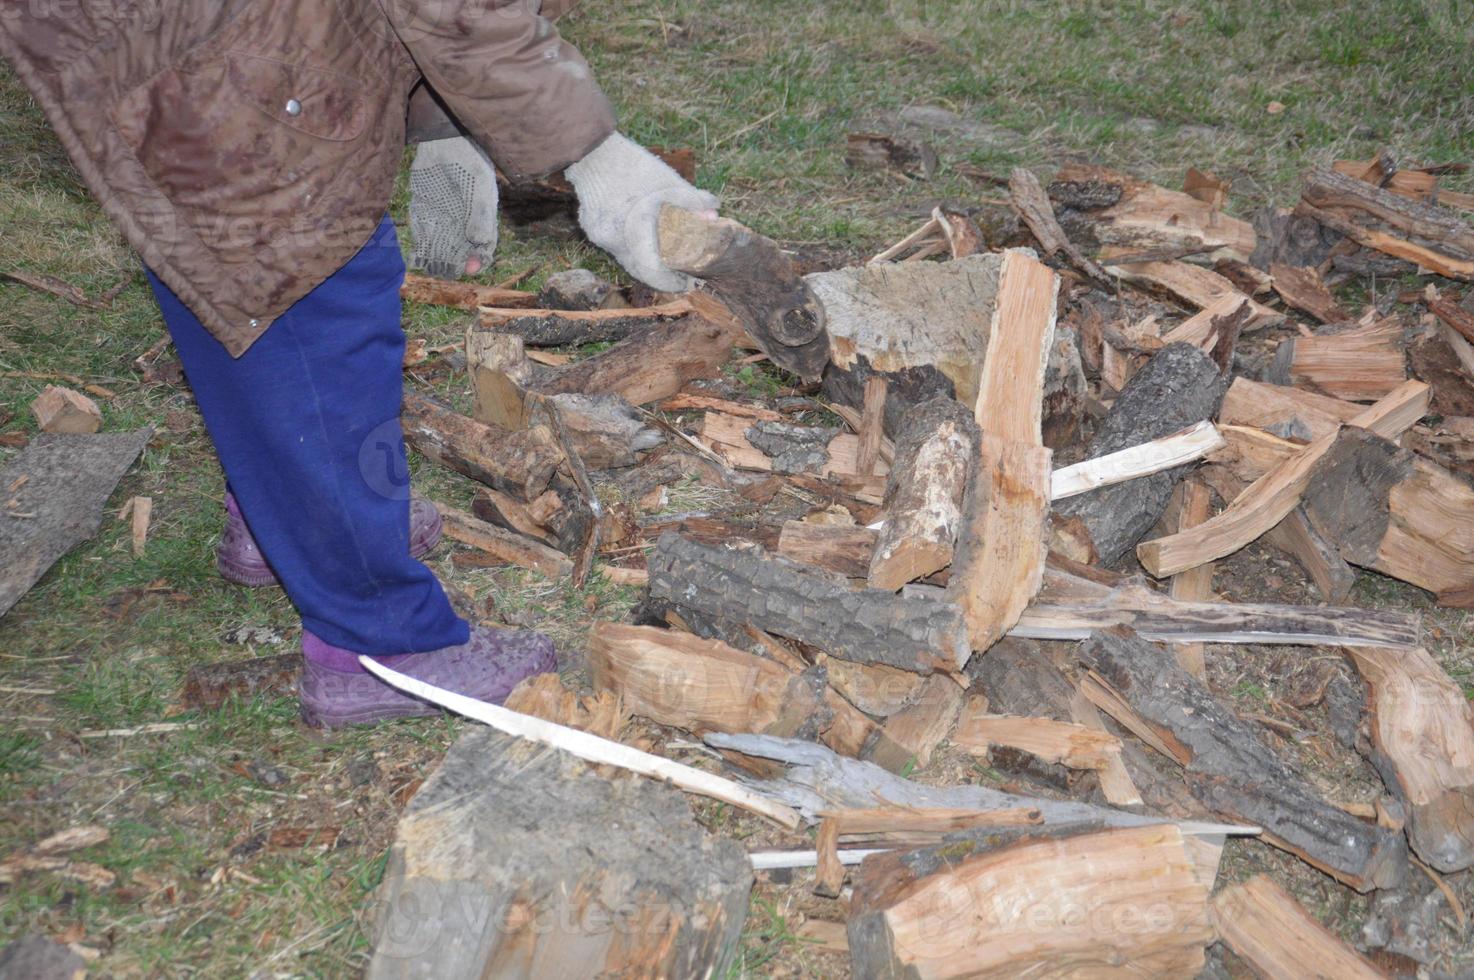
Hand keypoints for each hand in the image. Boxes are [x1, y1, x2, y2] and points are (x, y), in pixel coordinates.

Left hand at [408, 137, 498, 277]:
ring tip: (430, 268)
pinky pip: (422, 234)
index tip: (469, 268)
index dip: (477, 261)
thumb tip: (480, 242)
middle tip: (445, 271)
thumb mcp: (480, 185)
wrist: (444, 140)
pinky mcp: (424, 211)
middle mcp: (463, 222)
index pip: (482, 248)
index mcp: (481, 219)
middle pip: (459, 252)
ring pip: (440, 247)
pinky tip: (416, 257)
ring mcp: (442, 218)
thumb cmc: (469, 160)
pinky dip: (419, 247)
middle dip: (453, 264)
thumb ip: (480, 214)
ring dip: (435, 260)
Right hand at [564, 133, 717, 291]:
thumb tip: (714, 216)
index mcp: (636, 233)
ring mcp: (599, 236)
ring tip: (663, 250)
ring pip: (626, 257)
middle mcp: (614, 241)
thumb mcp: (669, 183)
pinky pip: (613, 242)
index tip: (685, 282)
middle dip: (659, 273)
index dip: (671, 283)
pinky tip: (638, 229)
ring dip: (645, 257)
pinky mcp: (591, 228)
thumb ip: (692, 202)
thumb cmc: (634, 167)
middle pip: (639, 270)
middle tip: (677, 271)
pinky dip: (629, 241)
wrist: (593, 151)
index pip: (654, 274)